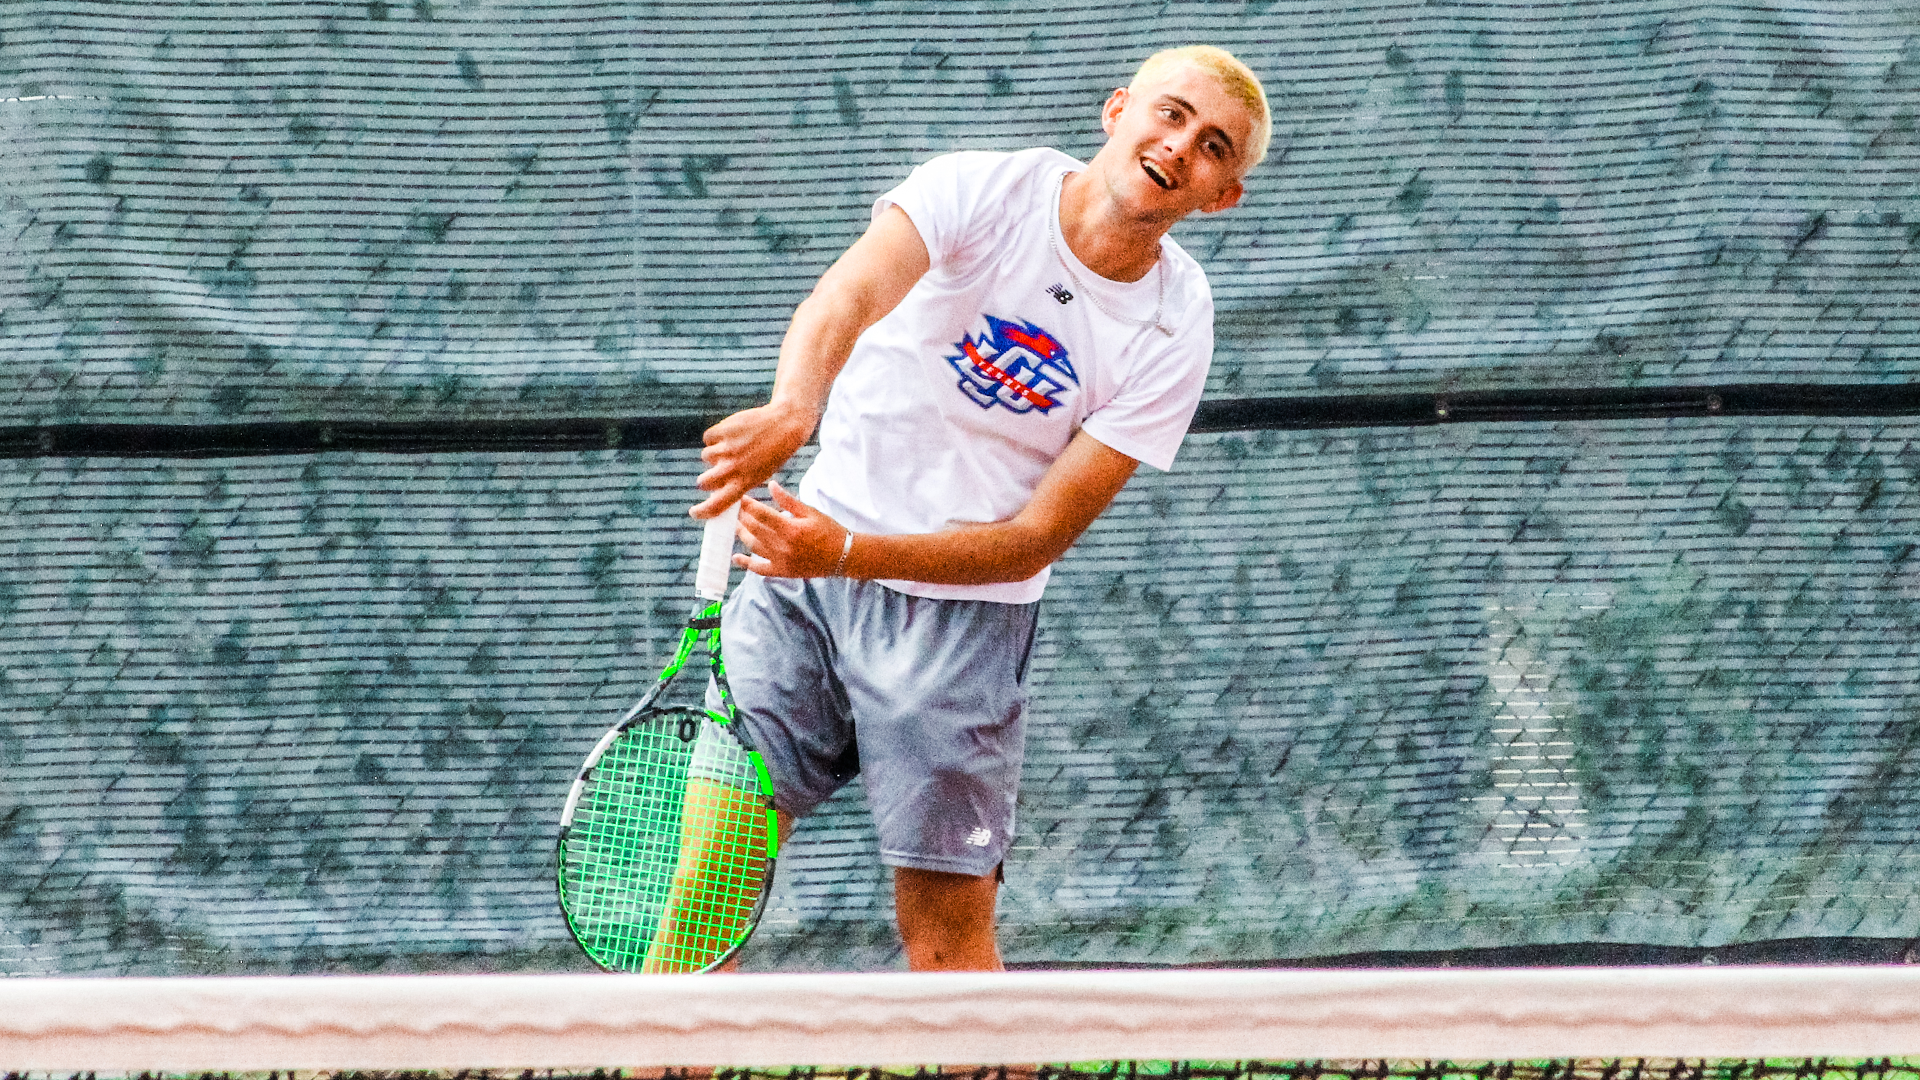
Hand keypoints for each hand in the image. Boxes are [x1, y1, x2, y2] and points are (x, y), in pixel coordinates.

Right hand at [692, 403, 815, 519]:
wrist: (785, 424)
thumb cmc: (772, 453)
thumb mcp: (758, 474)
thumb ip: (737, 483)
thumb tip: (715, 491)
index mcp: (744, 483)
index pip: (717, 505)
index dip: (702, 512)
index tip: (694, 512)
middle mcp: (733, 468)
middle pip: (703, 482)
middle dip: (706, 479)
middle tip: (717, 472)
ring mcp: (727, 448)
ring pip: (706, 457)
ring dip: (715, 454)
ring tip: (733, 447)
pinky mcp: (723, 430)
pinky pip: (708, 438)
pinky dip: (716, 437)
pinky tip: (731, 434)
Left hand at [735, 480, 851, 577]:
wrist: (842, 556)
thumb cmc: (828, 530)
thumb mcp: (810, 512)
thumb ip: (788, 500)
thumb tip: (771, 485)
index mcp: (791, 529)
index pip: (762, 514)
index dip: (748, 505)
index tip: (740, 497)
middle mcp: (784, 546)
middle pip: (754, 529)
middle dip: (742, 517)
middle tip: (735, 508)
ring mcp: (782, 561)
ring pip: (753, 546)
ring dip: (742, 534)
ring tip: (736, 524)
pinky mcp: (783, 571)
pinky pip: (760, 569)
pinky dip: (747, 564)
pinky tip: (737, 557)